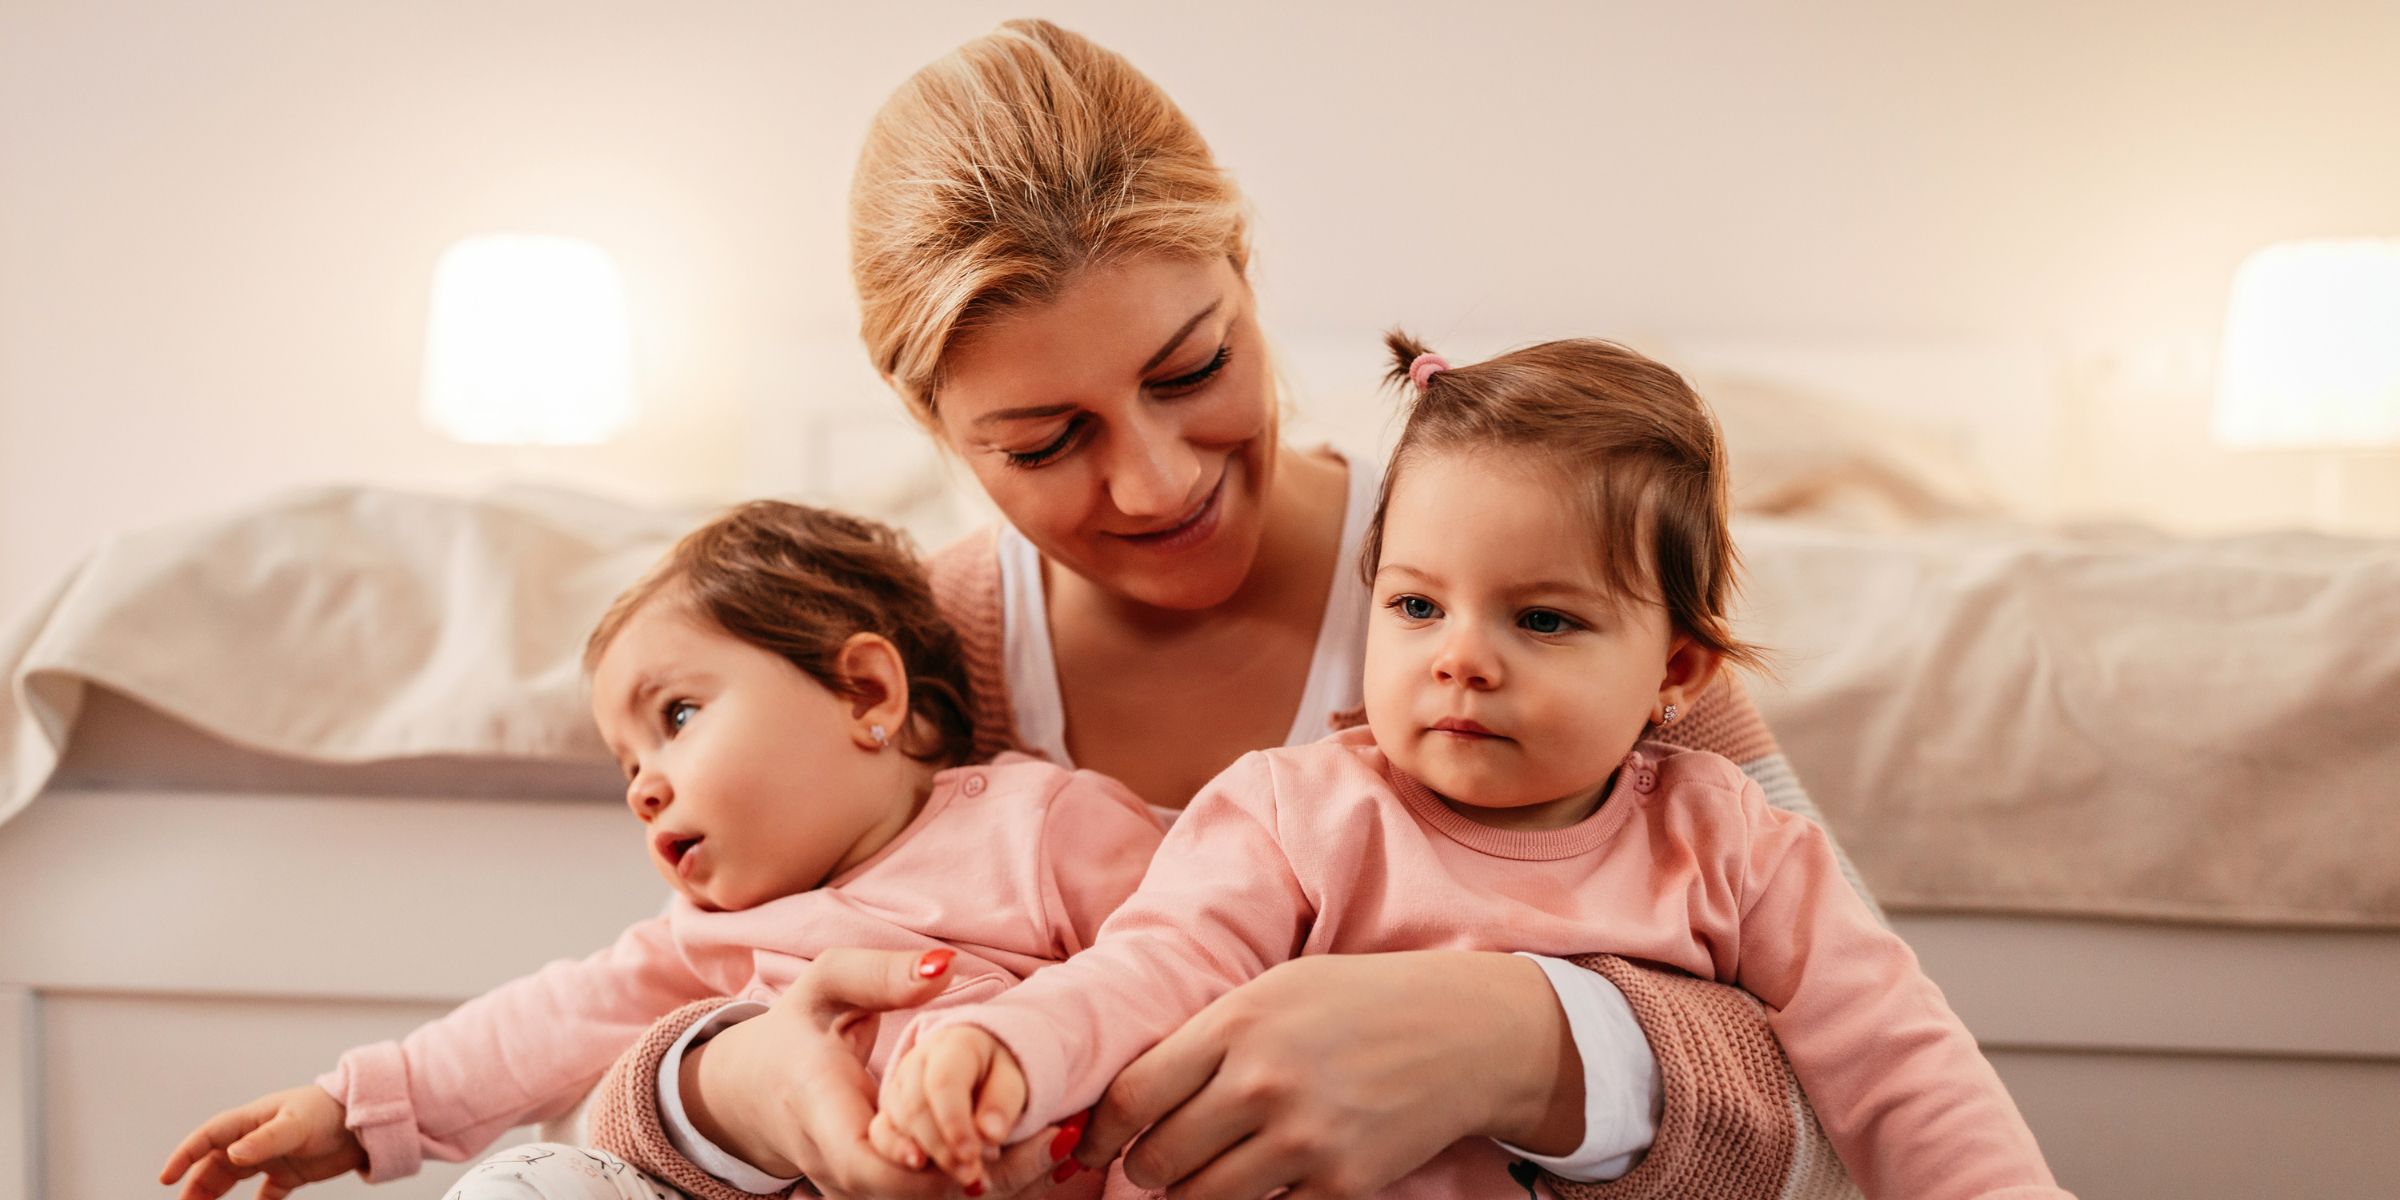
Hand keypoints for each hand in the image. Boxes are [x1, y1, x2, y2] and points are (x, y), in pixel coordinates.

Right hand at [157, 1084, 364, 1199]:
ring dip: (214, 1195)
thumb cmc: (329, 1112)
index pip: (208, 1137)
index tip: (166, 1178)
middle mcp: (256, 1139)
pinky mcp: (290, 1173)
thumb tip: (233, 1156)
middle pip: (214, 1163)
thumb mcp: (297, 1124)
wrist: (367, 1120)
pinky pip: (265, 1194)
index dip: (185, 1155)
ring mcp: (271, 1156)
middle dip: (195, 1184)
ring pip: (232, 1178)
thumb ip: (266, 1140)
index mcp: (251, 1121)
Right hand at [682, 946, 1077, 1199]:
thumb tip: (943, 967)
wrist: (754, 1094)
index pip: (859, 1162)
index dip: (908, 1168)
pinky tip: (1040, 1151)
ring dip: (996, 1179)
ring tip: (1062, 1142)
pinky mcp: (883, 1193)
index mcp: (818, 1113)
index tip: (959, 1153)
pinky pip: (934, 1195)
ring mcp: (861, 1188)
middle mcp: (839, 1166)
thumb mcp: (823, 987)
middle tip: (1058, 1139)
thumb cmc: (795, 1034)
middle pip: (911, 1194)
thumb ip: (878, 974)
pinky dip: (986, 1176)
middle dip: (984, 1174)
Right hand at [871, 1026, 1029, 1188]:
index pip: (944, 1082)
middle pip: (917, 1106)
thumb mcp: (1011, 1081)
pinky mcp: (889, 1108)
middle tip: (970, 1174)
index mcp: (953, 1045)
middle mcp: (918, 1061)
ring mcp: (899, 1084)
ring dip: (928, 1153)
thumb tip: (990, 1134)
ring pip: (899, 1122)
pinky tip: (918, 1165)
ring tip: (962, 1174)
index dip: (955, 1122)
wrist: (975, 1061)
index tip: (972, 1154)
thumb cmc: (996, 1073)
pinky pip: (881, 1132)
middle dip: (942, 1146)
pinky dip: (898, 1153)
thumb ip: (1003, 1104)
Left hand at [1073, 951, 1579, 1199]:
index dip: (1100, 1132)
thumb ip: (1205, 1039)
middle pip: (1158, 1160)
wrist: (1464, 1033)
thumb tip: (1131, 1097)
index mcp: (1237, 1026)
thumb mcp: (1274, 992)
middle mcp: (1263, 1085)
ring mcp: (1304, 1142)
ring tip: (1202, 1175)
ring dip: (1191, 1195)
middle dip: (1145, 1169)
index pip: (1133, 1098)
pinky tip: (1262, 1184)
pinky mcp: (1341, 1186)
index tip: (1094, 1145)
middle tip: (1156, 1162)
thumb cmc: (1359, 1003)